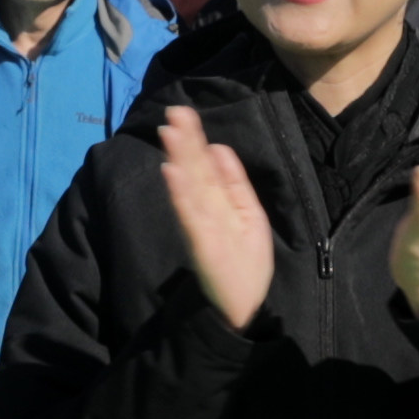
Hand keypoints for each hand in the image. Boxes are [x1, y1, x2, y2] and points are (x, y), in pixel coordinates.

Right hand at [155, 100, 277, 328]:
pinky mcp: (202, 244)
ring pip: (189, 186)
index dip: (195, 140)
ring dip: (180, 159)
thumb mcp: (248, 216)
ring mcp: (203, 226)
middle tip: (173, 111)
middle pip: (195, 170)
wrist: (240, 307)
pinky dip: (180, 194)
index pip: (205, 165)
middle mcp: (208, 211)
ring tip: (171, 132)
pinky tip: (172, 173)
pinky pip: (190, 215)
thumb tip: (219, 147)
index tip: (183, 114)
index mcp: (220, 202)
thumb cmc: (242, 263)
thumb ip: (233, 183)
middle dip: (185, 141)